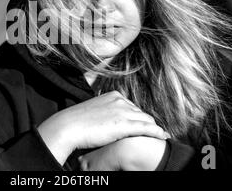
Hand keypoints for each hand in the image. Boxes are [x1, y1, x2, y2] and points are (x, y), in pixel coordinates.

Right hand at [37, 91, 167, 164]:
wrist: (68, 127)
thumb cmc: (77, 122)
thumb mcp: (93, 111)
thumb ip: (105, 112)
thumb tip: (107, 120)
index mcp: (113, 95)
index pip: (132, 106)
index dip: (137, 117)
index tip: (140, 125)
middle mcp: (120, 100)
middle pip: (140, 113)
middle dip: (146, 123)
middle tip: (154, 132)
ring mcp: (123, 111)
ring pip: (146, 120)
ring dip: (153, 128)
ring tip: (161, 135)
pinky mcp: (124, 124)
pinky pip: (146, 128)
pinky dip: (157, 132)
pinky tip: (163, 136)